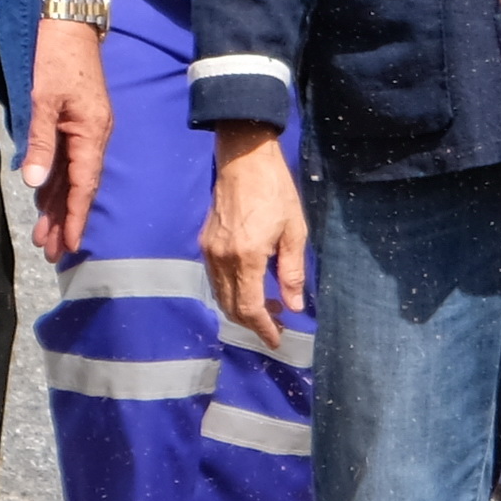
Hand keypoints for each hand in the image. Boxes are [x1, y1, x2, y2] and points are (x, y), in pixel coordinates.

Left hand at [20, 12, 110, 263]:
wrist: (68, 21)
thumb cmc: (56, 56)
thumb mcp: (43, 100)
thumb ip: (40, 143)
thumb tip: (35, 184)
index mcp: (92, 132)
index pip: (84, 185)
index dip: (75, 217)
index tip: (68, 246)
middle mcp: (93, 135)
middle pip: (79, 187)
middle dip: (64, 220)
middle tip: (50, 252)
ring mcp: (86, 129)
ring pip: (72, 176)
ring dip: (58, 206)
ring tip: (45, 236)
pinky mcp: (76, 121)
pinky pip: (67, 160)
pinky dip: (56, 183)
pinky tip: (45, 200)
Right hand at [198, 125, 307, 350]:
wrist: (244, 159)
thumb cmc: (275, 191)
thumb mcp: (294, 231)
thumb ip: (292, 272)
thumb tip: (295, 306)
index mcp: (246, 257)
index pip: (249, 308)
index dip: (263, 329)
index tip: (276, 341)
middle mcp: (222, 259)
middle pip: (231, 307)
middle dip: (253, 323)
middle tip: (277, 324)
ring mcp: (210, 251)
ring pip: (221, 295)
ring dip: (241, 308)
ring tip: (268, 305)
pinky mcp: (206, 242)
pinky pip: (216, 279)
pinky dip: (231, 291)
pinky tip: (250, 285)